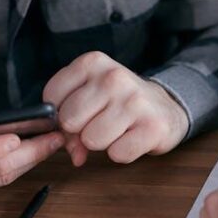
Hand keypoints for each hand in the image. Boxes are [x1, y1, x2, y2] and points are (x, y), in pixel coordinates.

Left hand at [43, 52, 188, 165]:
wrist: (165, 107)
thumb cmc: (120, 103)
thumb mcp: (90, 96)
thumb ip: (69, 122)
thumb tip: (74, 154)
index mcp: (93, 62)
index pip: (52, 97)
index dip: (60, 115)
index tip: (78, 114)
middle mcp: (114, 77)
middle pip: (70, 121)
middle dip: (80, 131)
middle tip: (98, 125)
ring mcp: (135, 101)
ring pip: (92, 140)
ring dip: (102, 143)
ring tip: (117, 130)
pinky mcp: (152, 127)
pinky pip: (117, 154)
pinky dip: (122, 153)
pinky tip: (131, 139)